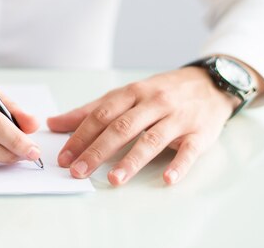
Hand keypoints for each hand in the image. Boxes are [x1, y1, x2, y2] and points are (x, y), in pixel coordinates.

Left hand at [47, 67, 240, 185]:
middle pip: (122, 127)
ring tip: (114, 180)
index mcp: (132, 92)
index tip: (64, 156)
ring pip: (152, 139)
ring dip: (131, 160)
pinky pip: (189, 150)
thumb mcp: (126, 94)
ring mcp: (178, 117)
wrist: (209, 83)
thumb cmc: (161, 91)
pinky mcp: (200, 133)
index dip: (81, 135)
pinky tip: (167, 179)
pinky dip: (179, 165)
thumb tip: (53, 123)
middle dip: (97, 150)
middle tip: (78, 171)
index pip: (102, 114)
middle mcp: (154, 102)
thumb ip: (91, 110)